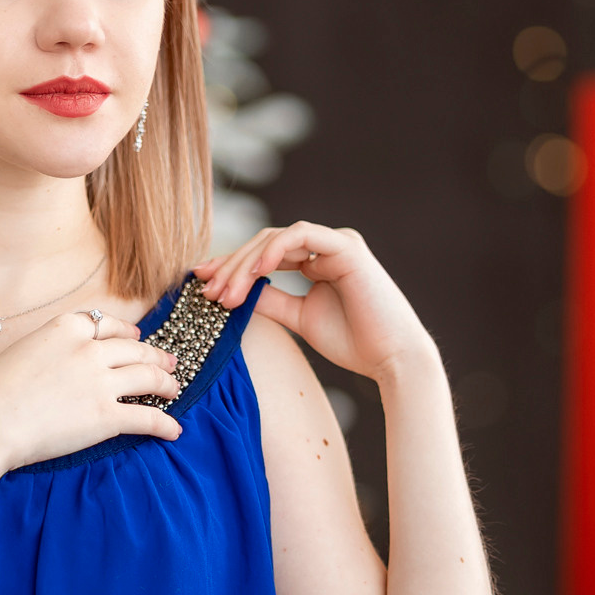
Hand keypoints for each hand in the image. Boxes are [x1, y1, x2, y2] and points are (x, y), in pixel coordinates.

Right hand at [0, 311, 183, 471]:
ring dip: (165, 382)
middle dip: (155, 355)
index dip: (127, 332)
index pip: (107, 325)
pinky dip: (165, 423)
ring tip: (174, 389)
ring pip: (148, 376)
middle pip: (134, 349)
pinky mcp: (106, 416)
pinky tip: (174, 429)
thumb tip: (57, 361)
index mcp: (66, 328)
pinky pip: (147, 417)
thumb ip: (48, 349)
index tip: (136, 337)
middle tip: (168, 362)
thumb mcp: (20, 351)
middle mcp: (89, 350)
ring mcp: (101, 382)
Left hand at [193, 221, 438, 384]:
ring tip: (226, 291)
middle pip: (265, 244)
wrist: (392, 359)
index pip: (265, 255)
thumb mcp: (300, 318)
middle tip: (208, 289)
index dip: (232, 267)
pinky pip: (301, 235)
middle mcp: (326, 247)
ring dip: (246, 263)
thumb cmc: (354, 343)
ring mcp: (337, 242)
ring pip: (276, 238)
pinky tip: (255, 273)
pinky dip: (274, 250)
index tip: (203, 283)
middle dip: (232, 266)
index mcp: (317, 262)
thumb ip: (271, 301)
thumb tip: (238, 293)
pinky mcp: (346, 246)